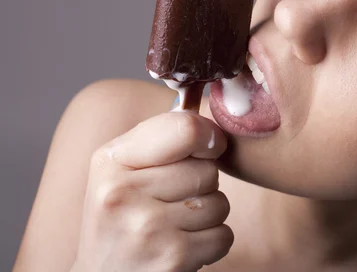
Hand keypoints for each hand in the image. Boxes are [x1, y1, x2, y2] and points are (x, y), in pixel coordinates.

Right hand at [72, 111, 231, 271]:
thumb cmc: (120, 219)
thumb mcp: (121, 172)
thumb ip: (160, 141)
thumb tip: (210, 121)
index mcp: (111, 160)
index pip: (185, 128)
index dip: (209, 137)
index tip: (210, 146)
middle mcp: (122, 192)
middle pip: (207, 169)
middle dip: (202, 186)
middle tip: (172, 202)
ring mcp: (146, 227)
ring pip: (219, 203)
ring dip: (208, 216)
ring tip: (173, 226)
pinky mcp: (170, 257)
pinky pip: (224, 235)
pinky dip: (212, 244)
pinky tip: (181, 248)